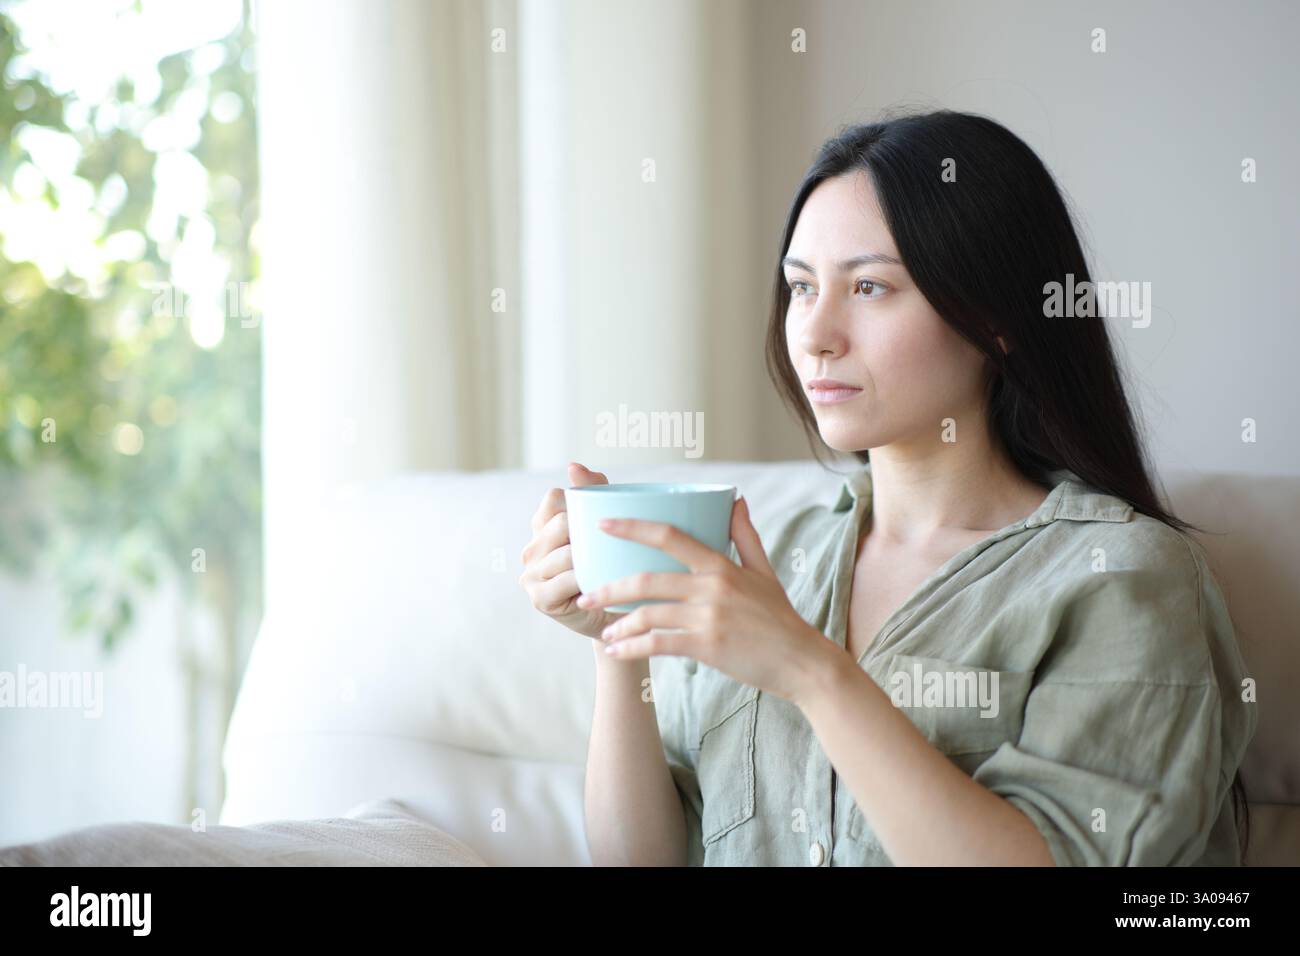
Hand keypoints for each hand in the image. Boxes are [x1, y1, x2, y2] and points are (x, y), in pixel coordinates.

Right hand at [519, 462, 628, 639]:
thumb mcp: (607, 529)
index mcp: (542, 527)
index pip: (554, 498)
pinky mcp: (539, 598)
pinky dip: (585, 581)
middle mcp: (531, 549)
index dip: (578, 503)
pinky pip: (565, 579)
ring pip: (566, 552)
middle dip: (587, 533)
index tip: (601, 519)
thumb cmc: (612, 568)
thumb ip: (595, 493)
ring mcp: (531, 574)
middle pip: (561, 523)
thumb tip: (573, 466)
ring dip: (591, 560)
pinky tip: (597, 586)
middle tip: (611, 549)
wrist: (616, 617)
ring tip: (608, 568)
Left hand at [576, 494, 835, 703]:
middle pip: (647, 579)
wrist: (801, 661)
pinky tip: (617, 652)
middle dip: (609, 589)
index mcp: (721, 565)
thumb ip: (744, 535)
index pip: (669, 536)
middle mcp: (712, 587)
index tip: (603, 525)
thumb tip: (736, 499)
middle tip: (585, 596)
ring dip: (619, 625)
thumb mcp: (764, 571)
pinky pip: (659, 644)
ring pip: (648, 615)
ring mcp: (709, 617)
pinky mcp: (707, 646)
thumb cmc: (779, 617)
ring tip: (604, 633)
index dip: (633, 527)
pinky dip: (633, 649)